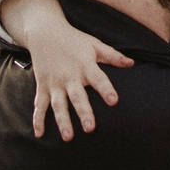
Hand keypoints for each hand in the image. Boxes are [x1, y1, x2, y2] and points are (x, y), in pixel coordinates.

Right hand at [3, 0, 133, 139]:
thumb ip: (112, 56)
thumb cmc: (74, 40)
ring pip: (58, 104)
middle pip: (77, 96)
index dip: (106, 89)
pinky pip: (39, 105)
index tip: (114, 101)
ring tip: (68, 137)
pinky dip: (38, 119)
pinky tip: (40, 134)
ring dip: (63, 121)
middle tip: (90, 128)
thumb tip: (131, 63)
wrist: (44, 32)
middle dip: (83, 112)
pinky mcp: (42, 86)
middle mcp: (69, 76)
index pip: (98, 79)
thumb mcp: (94, 44)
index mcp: (85, 65)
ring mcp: (54, 83)